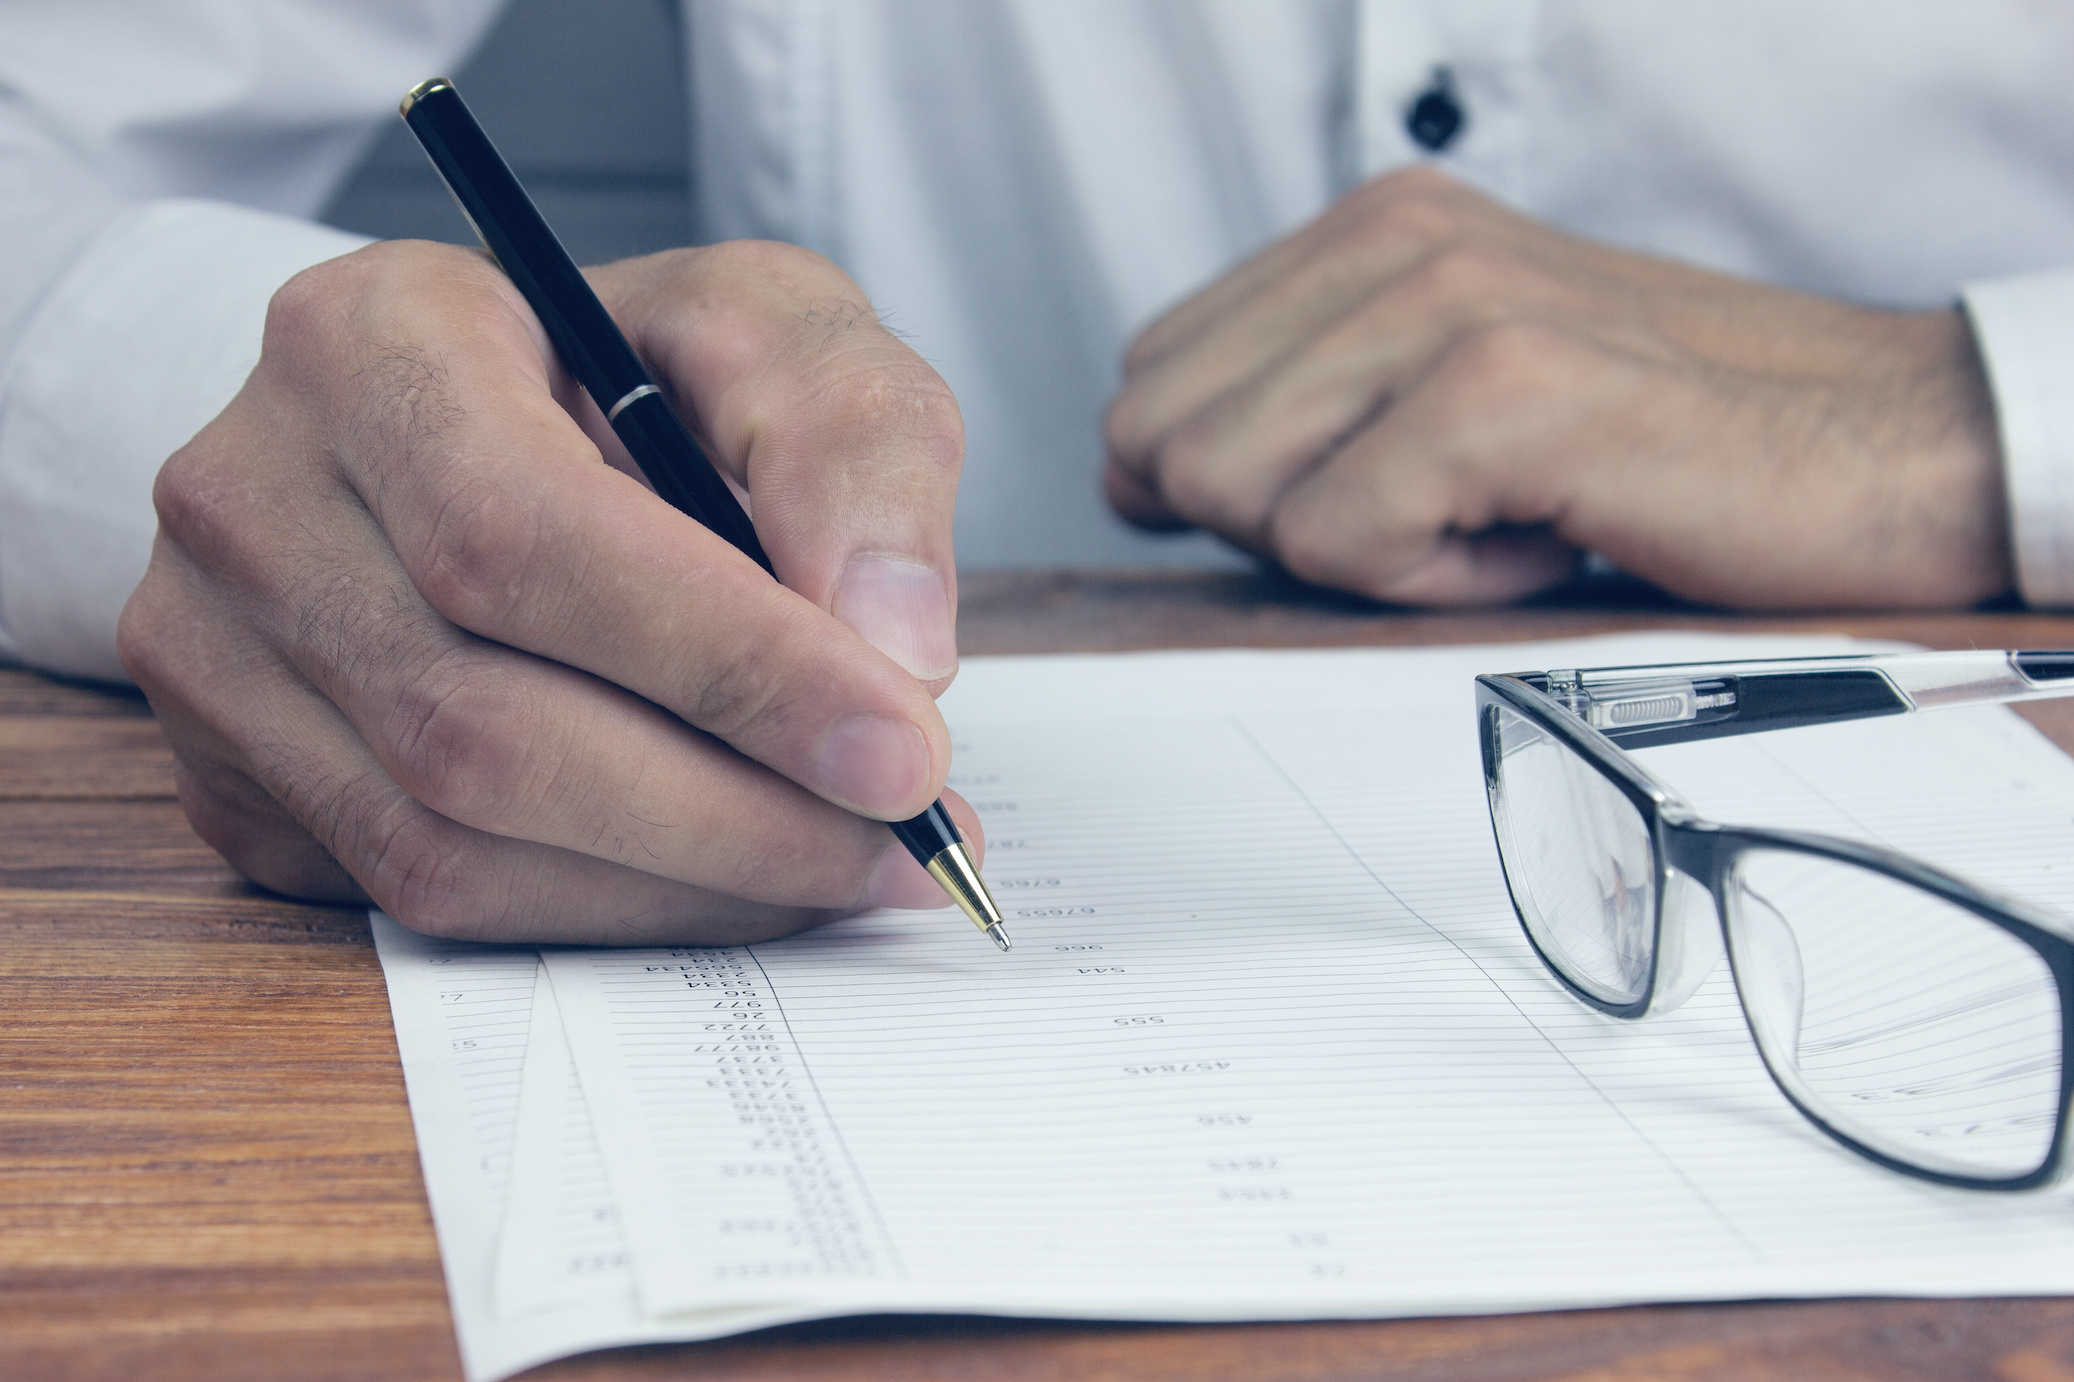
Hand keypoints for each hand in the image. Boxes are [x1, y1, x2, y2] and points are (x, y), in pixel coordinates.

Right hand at [119, 238, 976, 943]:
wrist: (475, 418)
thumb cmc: (634, 374)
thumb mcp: (774, 333)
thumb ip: (855, 448)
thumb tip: (896, 651)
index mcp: (368, 340)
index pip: (526, 536)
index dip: (728, 668)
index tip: (905, 754)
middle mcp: (252, 496)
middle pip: (480, 725)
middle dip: (730, 814)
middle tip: (903, 842)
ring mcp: (213, 654)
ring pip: (448, 844)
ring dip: (683, 886)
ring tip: (844, 864)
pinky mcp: (232, 778)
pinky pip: (422, 899)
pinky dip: (608, 912)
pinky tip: (728, 876)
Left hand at [1104, 166, 2013, 608]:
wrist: (1872, 454)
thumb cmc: (1659, 443)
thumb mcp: (1449, 389)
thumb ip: (1299, 404)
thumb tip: (1138, 473)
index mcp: (1368, 228)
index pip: (1151, 373)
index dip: (1225, 479)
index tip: (1360, 493)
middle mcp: (1395, 239)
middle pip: (1161, 440)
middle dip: (1274, 521)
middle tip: (1430, 512)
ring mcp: (1447, 302)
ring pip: (1232, 490)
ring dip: (1360, 551)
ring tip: (1494, 515)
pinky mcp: (1503, 387)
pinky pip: (1339, 544)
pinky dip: (1434, 582)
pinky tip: (1539, 538)